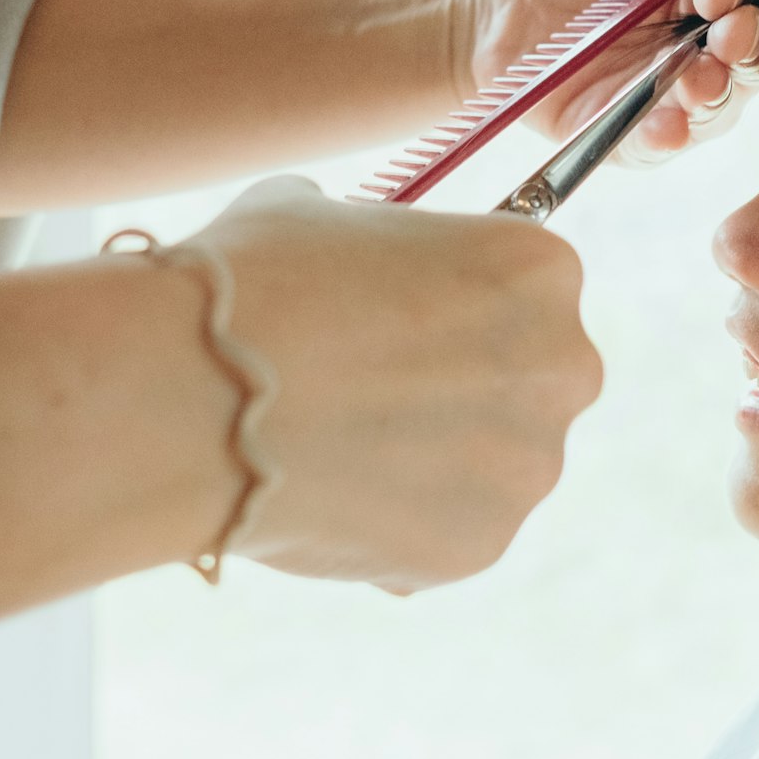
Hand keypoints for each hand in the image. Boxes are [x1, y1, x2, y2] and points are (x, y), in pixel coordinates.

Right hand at [199, 178, 603, 590]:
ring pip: (491, 463)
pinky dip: (401, 523)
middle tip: (373, 389)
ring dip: (433, 459)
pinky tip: (331, 497)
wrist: (197, 397)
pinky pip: (449, 531)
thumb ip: (374, 239)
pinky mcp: (483, 544)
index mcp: (540, 268)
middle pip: (528, 380)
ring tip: (337, 446)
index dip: (456, 304)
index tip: (400, 318)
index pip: (523, 289)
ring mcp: (527, 464)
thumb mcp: (319, 213)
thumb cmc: (256, 285)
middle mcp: (562, 365)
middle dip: (462, 387)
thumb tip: (353, 251)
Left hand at [454, 0, 758, 157]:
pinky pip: (658, 144)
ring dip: (716, 95)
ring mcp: (676, 89)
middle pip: (758, 50)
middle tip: (729, 38)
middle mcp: (713, 38)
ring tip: (700, 85)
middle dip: (751, 46)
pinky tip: (665, 126)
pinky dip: (665, 136)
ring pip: (720, 105)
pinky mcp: (632, 132)